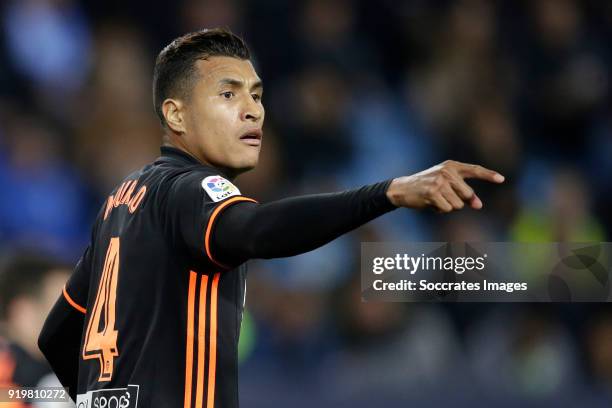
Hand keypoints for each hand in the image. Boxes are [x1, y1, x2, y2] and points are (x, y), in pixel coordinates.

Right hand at [386, 160, 504, 211]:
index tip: (502, 180)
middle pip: (467, 195)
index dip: (489, 175)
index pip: (474, 170)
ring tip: (435, 199)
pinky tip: (430, 203)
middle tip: (444, 197)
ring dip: (448, 206)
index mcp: (451, 166)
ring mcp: (439, 181)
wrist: (403, 189)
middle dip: (459, 201)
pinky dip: (440, 210)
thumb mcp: (446, 186)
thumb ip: (463, 193)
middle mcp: (447, 171)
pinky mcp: (432, 192)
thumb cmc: (427, 188)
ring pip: (458, 205)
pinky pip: (447, 209)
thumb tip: (478, 205)